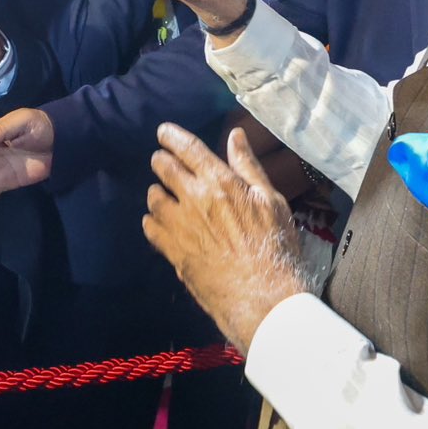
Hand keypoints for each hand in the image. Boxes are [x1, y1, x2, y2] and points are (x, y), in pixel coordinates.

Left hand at [144, 124, 308, 351]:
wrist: (264, 296)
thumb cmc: (276, 247)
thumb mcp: (271, 201)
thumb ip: (248, 167)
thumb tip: (235, 136)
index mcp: (220, 182)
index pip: (188, 149)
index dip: (172, 137)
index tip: (163, 131)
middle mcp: (194, 199)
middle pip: (165, 169)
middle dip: (161, 160)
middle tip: (161, 160)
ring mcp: (180, 227)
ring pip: (154, 199)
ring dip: (156, 191)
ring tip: (161, 192)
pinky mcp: (173, 252)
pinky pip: (151, 229)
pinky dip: (151, 221)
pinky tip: (157, 222)